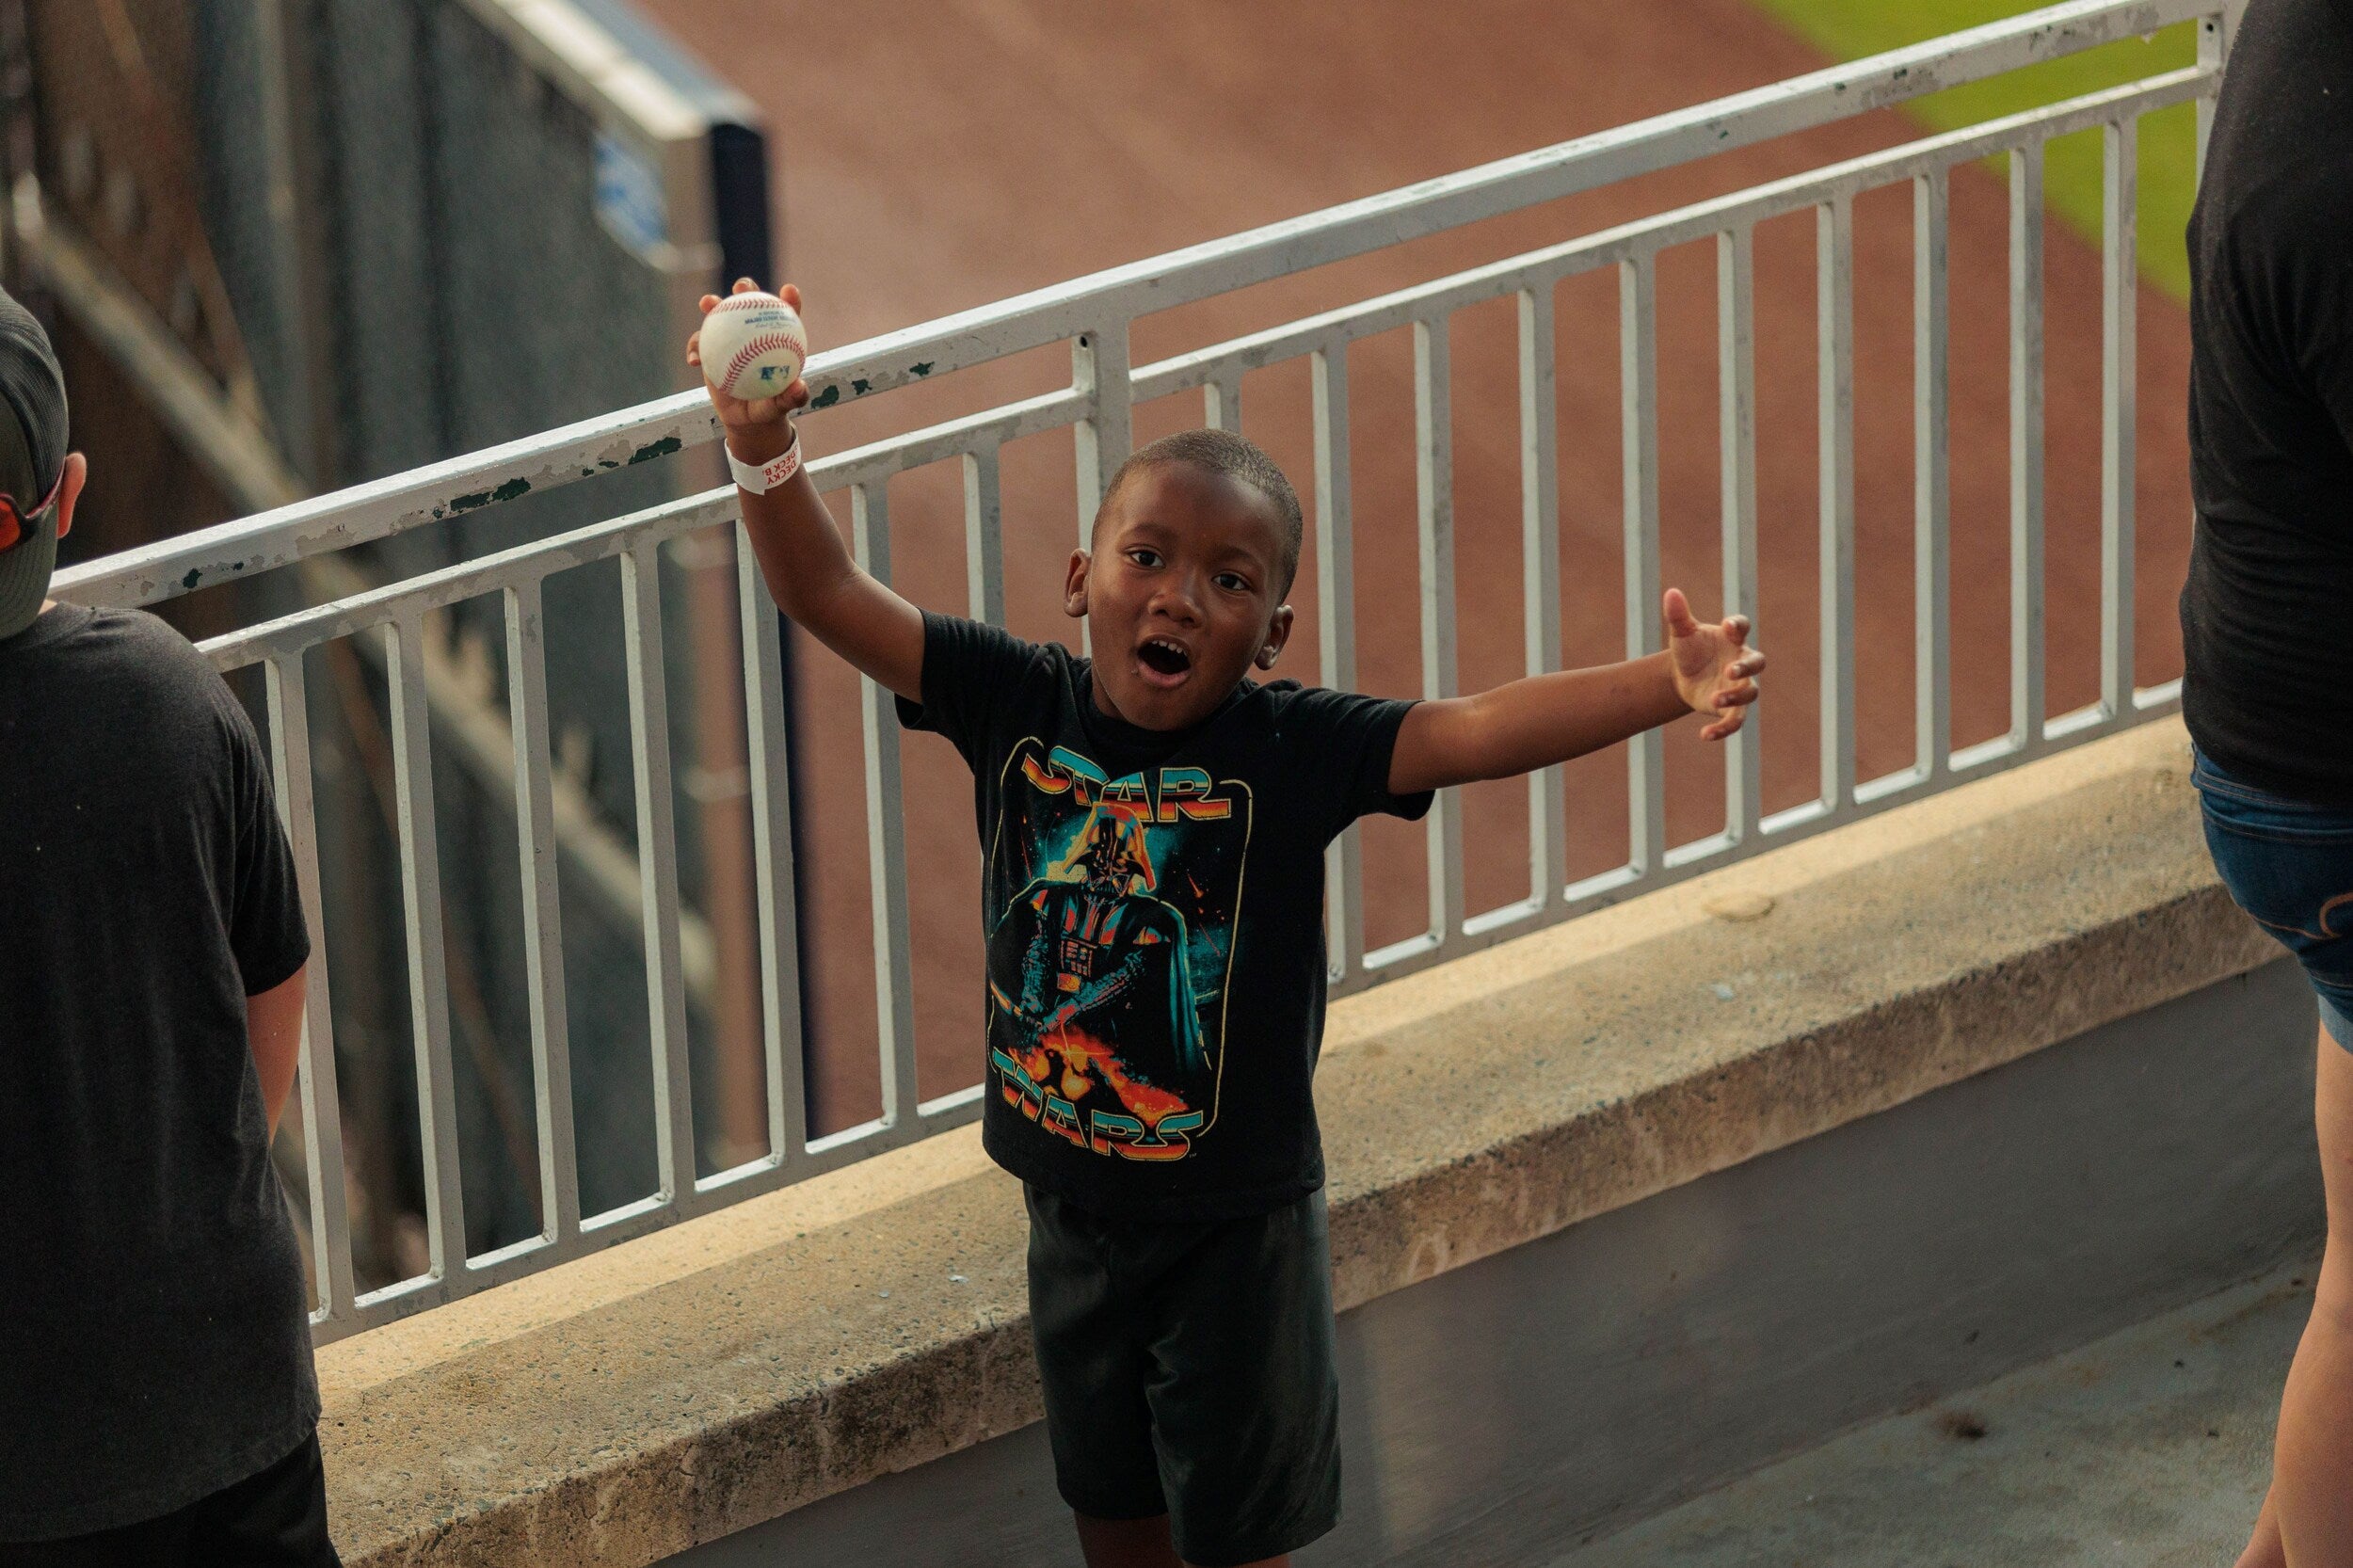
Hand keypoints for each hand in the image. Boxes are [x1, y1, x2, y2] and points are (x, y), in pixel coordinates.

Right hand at [687, 278, 812, 464]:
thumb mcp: (781, 405)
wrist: (746, 418)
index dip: (789, 299)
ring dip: (713, 304)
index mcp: (776, 338)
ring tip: (708, 303)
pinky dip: (694, 347)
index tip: (789, 291)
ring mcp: (729, 338)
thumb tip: (799, 387)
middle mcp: (753, 331)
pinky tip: (694, 360)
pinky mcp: (709, 348)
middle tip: (741, 288)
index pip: (787, 314)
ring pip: (720, 313)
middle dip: (746, 287)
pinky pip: (699, 342)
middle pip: (749, 301)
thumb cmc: (769, 407)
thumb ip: (792, 397)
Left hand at [1664, 587, 1764, 741]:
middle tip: (1730, 670)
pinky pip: (1735, 720)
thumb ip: (1678, 616)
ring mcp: (1739, 686)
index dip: (1738, 626)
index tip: (1729, 626)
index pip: (1742, 627)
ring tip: (1714, 698)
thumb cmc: (1689, 650)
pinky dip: (1723, 729)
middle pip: (1756, 662)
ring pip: (1750, 693)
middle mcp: (1741, 661)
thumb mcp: (1681, 634)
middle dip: (1747, 667)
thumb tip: (1671, 593)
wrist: (1681, 677)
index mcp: (1731, 638)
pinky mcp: (1730, 707)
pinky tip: (1705, 735)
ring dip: (1736, 696)